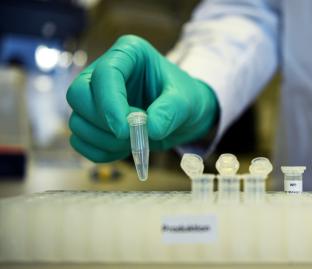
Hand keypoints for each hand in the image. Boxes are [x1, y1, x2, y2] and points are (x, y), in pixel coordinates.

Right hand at [66, 35, 217, 161]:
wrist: (185, 116)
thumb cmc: (186, 99)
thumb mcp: (186, 101)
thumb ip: (170, 111)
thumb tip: (150, 129)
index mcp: (127, 53)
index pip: (104, 73)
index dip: (109, 103)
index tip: (125, 130)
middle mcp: (104, 72)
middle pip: (77, 94)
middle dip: (102, 121)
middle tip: (130, 135)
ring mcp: (95, 97)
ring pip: (77, 121)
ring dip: (104, 140)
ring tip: (136, 141)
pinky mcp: (93, 121)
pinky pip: (81, 141)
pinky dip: (100, 152)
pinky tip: (124, 150)